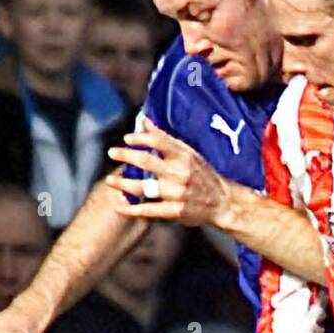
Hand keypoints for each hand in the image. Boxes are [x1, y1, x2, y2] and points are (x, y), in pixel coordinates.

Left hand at [105, 123, 230, 225]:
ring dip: (123, 184)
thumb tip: (146, 121)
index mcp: (185, 156)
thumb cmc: (204, 176)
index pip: (159, 141)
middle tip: (111, 152)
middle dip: (126, 156)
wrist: (223, 203)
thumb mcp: (190, 154)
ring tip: (110, 181)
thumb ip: (166, 139)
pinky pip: (149, 211)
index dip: (140, 138)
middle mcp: (180, 173)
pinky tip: (120, 207)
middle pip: (147, 162)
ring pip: (144, 187)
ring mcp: (177, 193)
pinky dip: (132, 210)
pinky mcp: (176, 211)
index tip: (127, 138)